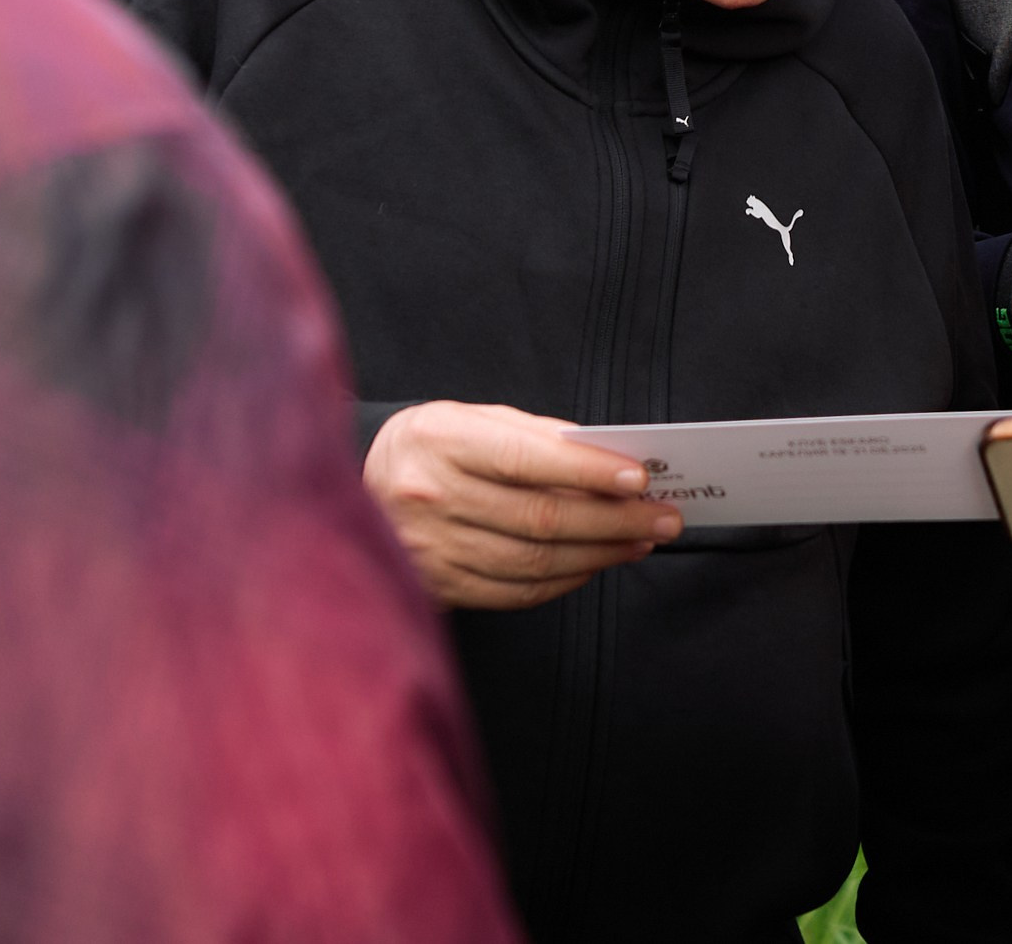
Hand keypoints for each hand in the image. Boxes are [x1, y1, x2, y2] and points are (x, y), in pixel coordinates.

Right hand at [364, 401, 682, 610]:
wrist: (348, 489)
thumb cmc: (431, 448)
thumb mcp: (472, 420)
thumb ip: (536, 436)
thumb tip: (607, 458)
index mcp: (440, 441)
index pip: (526, 458)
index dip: (588, 471)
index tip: (640, 478)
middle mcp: (429, 497)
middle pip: (541, 518)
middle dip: (615, 521)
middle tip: (664, 519)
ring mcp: (429, 549)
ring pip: (535, 561)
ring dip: (600, 554)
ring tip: (640, 542)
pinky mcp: (436, 587)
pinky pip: (515, 591)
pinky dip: (565, 580)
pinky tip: (594, 563)